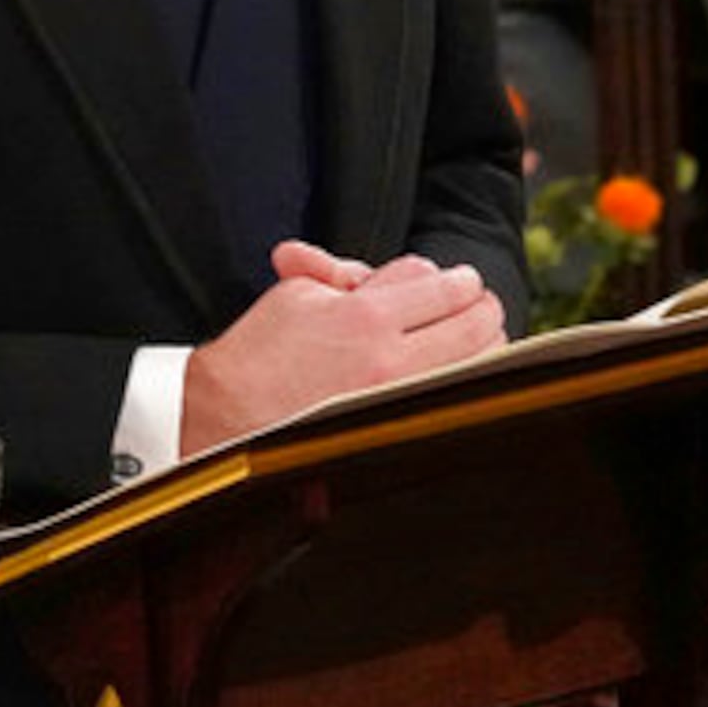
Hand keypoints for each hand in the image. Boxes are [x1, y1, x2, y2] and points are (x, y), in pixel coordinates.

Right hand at [181, 239, 504, 450]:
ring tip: (476, 337)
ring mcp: (397, 403)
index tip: (460, 282)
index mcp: (365, 317)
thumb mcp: (296, 294)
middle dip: (481, 306)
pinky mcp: (396, 433)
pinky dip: (468, 382)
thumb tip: (381, 274)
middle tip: (478, 304)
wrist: (222, 421)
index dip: (457, 279)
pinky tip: (460, 375)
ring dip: (485, 343)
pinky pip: (456, 400)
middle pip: (476, 320)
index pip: (443, 283)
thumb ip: (346, 273)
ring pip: (481, 362)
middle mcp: (390, 362)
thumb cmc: (256, 356)